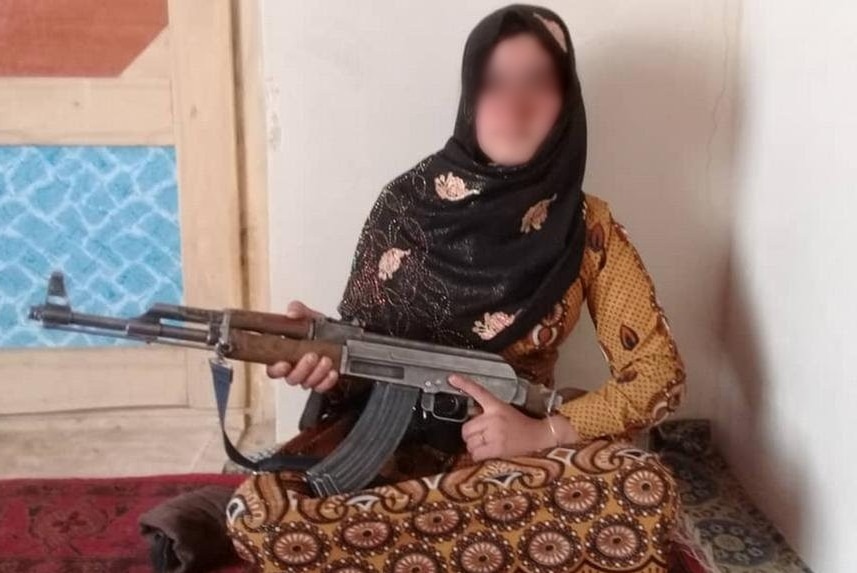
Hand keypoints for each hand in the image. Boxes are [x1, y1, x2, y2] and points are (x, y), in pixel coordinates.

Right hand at [266, 301, 338, 392]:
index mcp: (284, 355)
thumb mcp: (307, 315)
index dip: (276, 369)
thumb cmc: (316, 327)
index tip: (284, 364)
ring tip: (326, 360)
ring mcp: (308, 376)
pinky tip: (332, 372)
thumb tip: (292, 313)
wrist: (337, 334)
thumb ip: (297, 310)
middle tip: (311, 356)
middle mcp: (294, 369)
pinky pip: (322, 387)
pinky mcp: (322, 381)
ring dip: (316, 373)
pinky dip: (327, 381)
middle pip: (291, 378)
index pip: (272, 369)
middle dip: (301, 369)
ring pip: (307, 383)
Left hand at [448, 373, 578, 461]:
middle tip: (481, 436)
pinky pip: (476, 453)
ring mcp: (495, 433)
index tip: (452, 377)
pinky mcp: (497, 448)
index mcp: (496, 406)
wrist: (539, 436)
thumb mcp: (505, 411)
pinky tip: (487, 452)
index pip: (479, 392)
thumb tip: (470, 418)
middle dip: (470, 435)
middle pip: (466, 428)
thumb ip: (487, 413)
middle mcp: (494, 418)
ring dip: (474, 446)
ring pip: (469, 442)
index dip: (465, 384)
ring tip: (487, 444)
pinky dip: (478, 455)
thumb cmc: (521, 425)